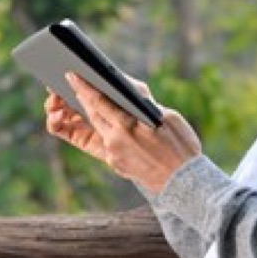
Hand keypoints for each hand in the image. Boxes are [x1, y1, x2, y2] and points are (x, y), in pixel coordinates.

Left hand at [45, 73, 201, 192]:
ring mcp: (113, 154)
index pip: (98, 101)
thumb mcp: (168, 117)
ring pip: (99, 128)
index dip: (83, 87)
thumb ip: (145, 102)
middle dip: (84, 99)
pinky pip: (108, 143)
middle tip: (76, 85)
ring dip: (95, 115)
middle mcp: (115, 140)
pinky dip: (108, 131)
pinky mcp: (116, 165)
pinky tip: (113, 125)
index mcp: (127, 125)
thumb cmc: (182, 146)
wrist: (184, 181)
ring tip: (94, 102)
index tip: (72, 76)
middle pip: (93, 114)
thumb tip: (130, 90)